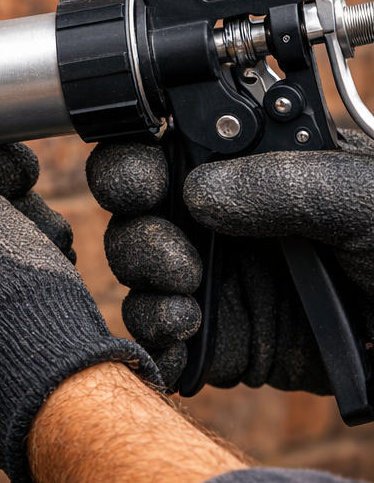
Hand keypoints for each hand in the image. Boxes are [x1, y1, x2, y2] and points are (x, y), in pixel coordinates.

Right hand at [88, 132, 373, 391]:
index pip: (176, 139)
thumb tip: (199, 187)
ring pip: (137, 268)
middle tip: (161, 230)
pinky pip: (157, 334)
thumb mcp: (367, 199)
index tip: (144, 169)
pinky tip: (186, 324)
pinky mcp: (222, 343)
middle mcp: (232, 219)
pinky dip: (153, 329)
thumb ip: (288, 183)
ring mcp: (223, 282)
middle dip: (133, 214)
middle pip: (139, 203)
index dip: (141, 147)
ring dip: (142, 272)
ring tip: (184, 284)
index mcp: (263, 164)